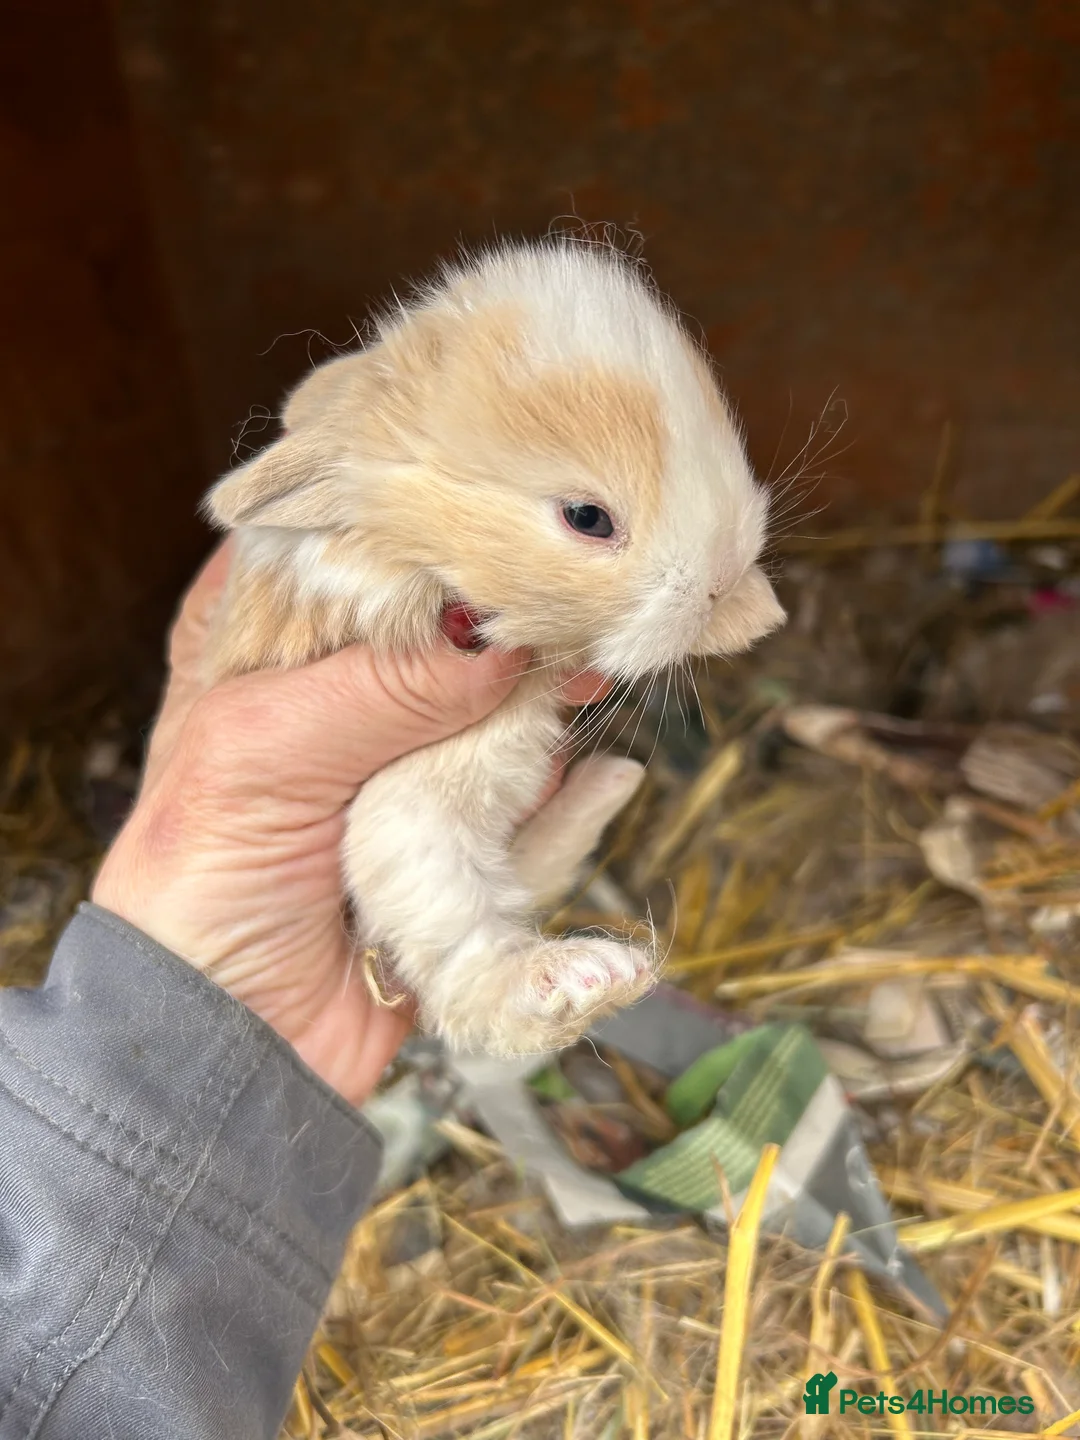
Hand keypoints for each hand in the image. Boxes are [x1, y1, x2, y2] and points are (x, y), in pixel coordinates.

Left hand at [92, 543, 610, 1105]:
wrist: (229, 1046)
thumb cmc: (198, 888)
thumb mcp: (262, 754)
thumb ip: (380, 684)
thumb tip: (504, 640)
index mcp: (260, 641)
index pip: (350, 545)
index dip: (427, 533)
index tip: (507, 517)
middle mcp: (338, 692)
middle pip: (449, 627)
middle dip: (513, 628)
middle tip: (570, 620)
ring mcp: (405, 766)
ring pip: (503, 709)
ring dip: (547, 713)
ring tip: (583, 689)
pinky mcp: (455, 836)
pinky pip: (530, 802)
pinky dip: (567, 803)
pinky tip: (600, 785)